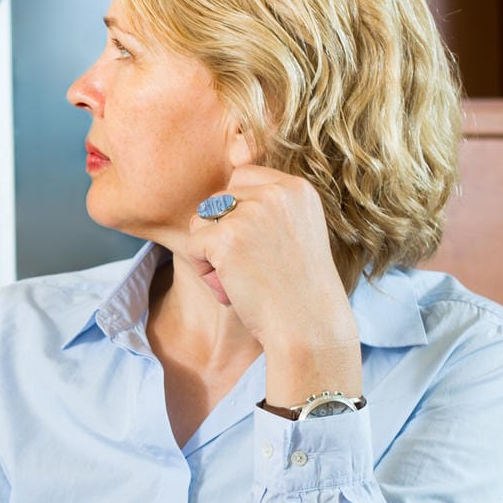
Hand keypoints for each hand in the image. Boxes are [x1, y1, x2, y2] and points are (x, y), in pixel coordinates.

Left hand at [182, 165, 361, 403]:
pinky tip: (230, 285)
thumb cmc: (299, 288)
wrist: (310, 327)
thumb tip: (220, 193)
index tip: (258, 245)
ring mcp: (252, 213)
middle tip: (251, 265)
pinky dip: (202, 269)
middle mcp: (277, 193)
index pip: (243, 176)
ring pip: (201, 220)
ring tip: (242, 276)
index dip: (237, 212)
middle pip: (217, 198)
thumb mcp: (295, 231)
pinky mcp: (227, 237)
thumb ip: (268, 206)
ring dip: (210, 251)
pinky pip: (192, 245)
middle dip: (221, 231)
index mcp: (297, 188)